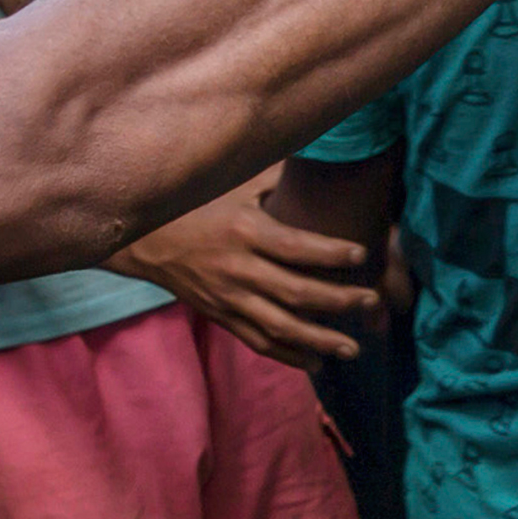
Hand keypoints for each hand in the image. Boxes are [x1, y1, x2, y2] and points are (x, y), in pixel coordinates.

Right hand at [105, 172, 378, 368]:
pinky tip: (317, 362)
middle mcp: (238, 270)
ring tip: (352, 348)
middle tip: (372, 300)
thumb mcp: (235, 186)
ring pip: (279, 326)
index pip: (295, 246)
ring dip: (319, 340)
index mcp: (245, 233)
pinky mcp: (221, 317)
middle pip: (295, 291)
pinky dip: (288, 355)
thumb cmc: (199, 207)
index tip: (362, 255)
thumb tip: (322, 155)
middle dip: (338, 300)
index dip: (330, 253)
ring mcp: (228, 299)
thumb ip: (277, 177)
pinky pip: (257, 341)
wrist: (145, 242)